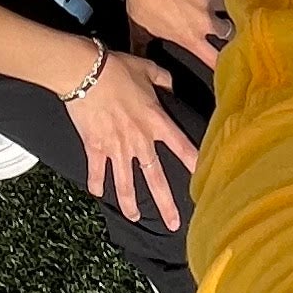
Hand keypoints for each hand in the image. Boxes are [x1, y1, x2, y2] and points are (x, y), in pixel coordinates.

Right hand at [69, 48, 198, 232]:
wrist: (86, 74)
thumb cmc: (117, 69)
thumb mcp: (147, 69)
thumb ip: (163, 79)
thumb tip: (170, 84)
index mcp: (156, 122)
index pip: (182, 148)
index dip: (196, 164)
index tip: (206, 181)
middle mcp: (139, 140)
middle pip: (155, 178)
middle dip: (165, 204)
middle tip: (173, 224)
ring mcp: (116, 147)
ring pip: (125, 182)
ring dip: (130, 202)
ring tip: (135, 217)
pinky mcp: (95, 147)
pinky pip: (97, 171)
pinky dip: (97, 183)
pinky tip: (98, 194)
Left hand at [118, 0, 225, 69]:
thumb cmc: (142, 0)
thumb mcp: (139, 28)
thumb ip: (142, 45)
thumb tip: (136, 54)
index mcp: (189, 37)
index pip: (212, 58)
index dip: (222, 65)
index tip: (227, 65)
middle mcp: (204, 21)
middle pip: (229, 32)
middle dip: (229, 31)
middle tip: (226, 29)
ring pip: (229, 7)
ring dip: (228, 7)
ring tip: (228, 6)